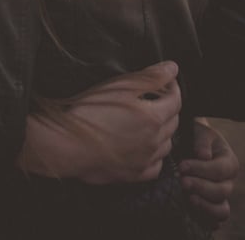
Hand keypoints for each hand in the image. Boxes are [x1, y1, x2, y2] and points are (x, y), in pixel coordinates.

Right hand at [21, 62, 180, 183]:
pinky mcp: (133, 175)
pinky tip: (145, 147)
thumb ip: (151, 77)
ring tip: (150, 120)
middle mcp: (154, 141)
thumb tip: (173, 68)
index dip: (172, 86)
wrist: (69, 144)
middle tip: (156, 96)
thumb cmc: (92, 111)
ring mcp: (145, 161)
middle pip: (173, 121)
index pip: (176, 100)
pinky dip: (155, 155)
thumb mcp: (121, 86)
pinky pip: (155, 166)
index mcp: (153, 117)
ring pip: (167, 144)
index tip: (166, 79)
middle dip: (169, 106)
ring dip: (164, 130)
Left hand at [179, 120, 237, 228]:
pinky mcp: (211, 209)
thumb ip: (202, 141)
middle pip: (221, 192)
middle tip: (183, 182)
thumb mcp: (200, 131)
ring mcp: (221, 198)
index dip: (201, 169)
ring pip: (222, 211)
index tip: (182, 166)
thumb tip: (204, 156)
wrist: (188, 144)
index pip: (220, 170)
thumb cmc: (195, 136)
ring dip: (205, 207)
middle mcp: (228, 182)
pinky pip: (215, 221)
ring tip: (189, 199)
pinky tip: (193, 213)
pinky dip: (207, 220)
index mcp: (229, 162)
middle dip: (201, 187)